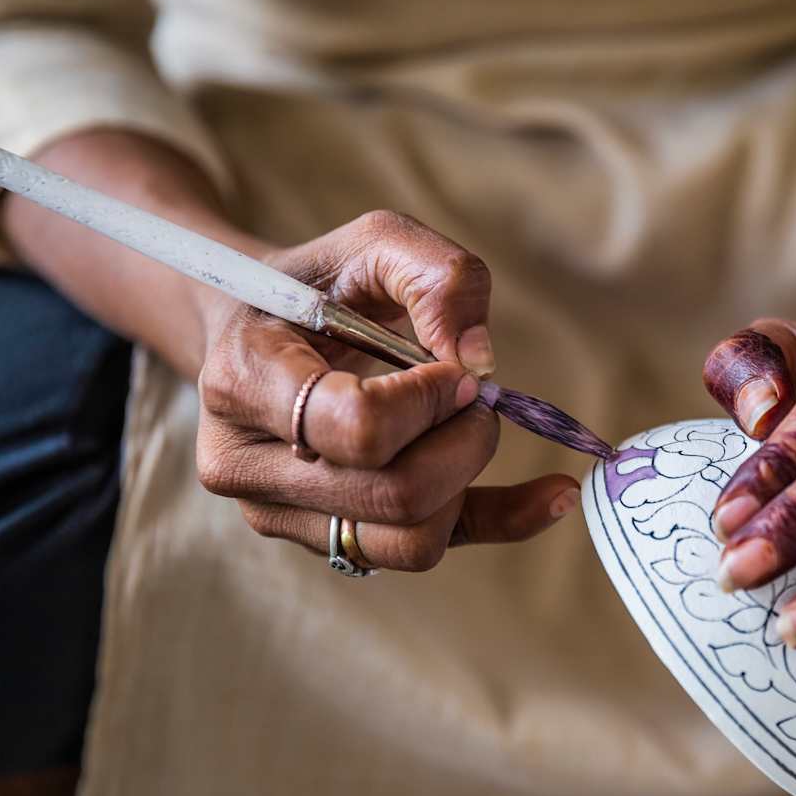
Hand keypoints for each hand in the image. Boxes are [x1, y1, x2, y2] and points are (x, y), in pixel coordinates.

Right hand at [194, 210, 578, 569]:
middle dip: (464, 439)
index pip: (359, 429)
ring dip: (468, 478)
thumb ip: (436, 275)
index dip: (431, 400)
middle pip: (398, 493)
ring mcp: (285, 516)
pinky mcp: (333, 540)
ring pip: (412, 539)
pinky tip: (552, 493)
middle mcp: (249, 467)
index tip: (453, 367)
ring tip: (464, 424)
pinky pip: (428, 552)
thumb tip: (480, 357)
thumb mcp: (372, 243)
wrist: (259, 331)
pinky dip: (504, 522)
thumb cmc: (318, 285)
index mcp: (243, 382)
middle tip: (471, 394)